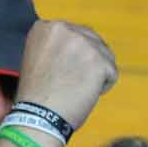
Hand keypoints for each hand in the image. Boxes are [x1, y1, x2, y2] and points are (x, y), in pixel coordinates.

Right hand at [14, 20, 117, 134]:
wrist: (37, 118)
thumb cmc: (36, 96)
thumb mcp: (38, 58)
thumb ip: (57, 45)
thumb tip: (81, 43)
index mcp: (46, 28)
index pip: (75, 34)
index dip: (71, 56)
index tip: (58, 71)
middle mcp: (65, 30)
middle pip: (93, 42)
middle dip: (86, 62)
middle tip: (68, 82)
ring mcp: (84, 44)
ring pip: (105, 56)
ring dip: (95, 74)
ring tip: (74, 89)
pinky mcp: (99, 61)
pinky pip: (111, 73)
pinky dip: (102, 87)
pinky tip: (83, 94)